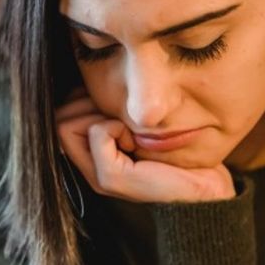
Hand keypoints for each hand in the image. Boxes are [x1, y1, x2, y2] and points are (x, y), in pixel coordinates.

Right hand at [56, 93, 235, 203]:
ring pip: (65, 124)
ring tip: (126, 129)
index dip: (82, 102)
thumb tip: (90, 78)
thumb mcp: (139, 125)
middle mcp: (91, 168)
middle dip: (85, 105)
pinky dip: (113, 126)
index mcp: (96, 156)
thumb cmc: (178, 153)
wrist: (205, 186)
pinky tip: (134, 140)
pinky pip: (96, 131)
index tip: (115, 111)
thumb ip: (113, 110)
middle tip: (119, 118)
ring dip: (96, 115)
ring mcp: (98, 175)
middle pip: (58, 118)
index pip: (62, 114)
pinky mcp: (110, 178)